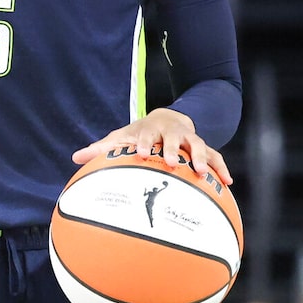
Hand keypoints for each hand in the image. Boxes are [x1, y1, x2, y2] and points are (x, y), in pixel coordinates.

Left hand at [72, 108, 230, 190]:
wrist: (167, 118)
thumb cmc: (140, 135)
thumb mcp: (122, 138)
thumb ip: (102, 149)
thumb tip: (76, 158)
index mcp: (151, 129)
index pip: (145, 134)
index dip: (143, 142)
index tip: (140, 152)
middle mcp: (172, 132)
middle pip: (174, 138)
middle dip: (173, 149)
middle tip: (171, 162)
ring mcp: (190, 140)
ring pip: (199, 146)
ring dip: (201, 158)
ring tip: (203, 173)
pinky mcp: (204, 148)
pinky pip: (216, 157)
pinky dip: (222, 169)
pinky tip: (227, 183)